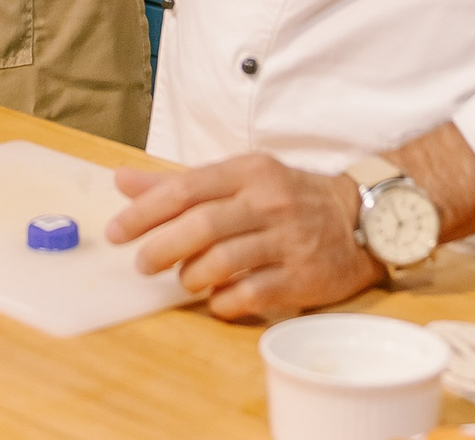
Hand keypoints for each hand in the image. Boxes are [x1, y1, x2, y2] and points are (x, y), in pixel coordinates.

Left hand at [107, 154, 383, 321]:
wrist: (359, 219)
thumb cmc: (285, 198)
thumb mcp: (237, 178)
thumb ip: (179, 182)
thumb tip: (122, 181)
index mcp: (248, 172)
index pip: (184, 189)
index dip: (143, 213)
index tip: (116, 232)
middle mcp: (268, 202)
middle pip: (201, 226)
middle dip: (161, 248)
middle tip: (142, 263)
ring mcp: (288, 240)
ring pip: (223, 262)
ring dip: (192, 276)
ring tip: (185, 280)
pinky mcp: (303, 278)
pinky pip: (251, 295)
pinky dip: (223, 302)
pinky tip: (217, 299)